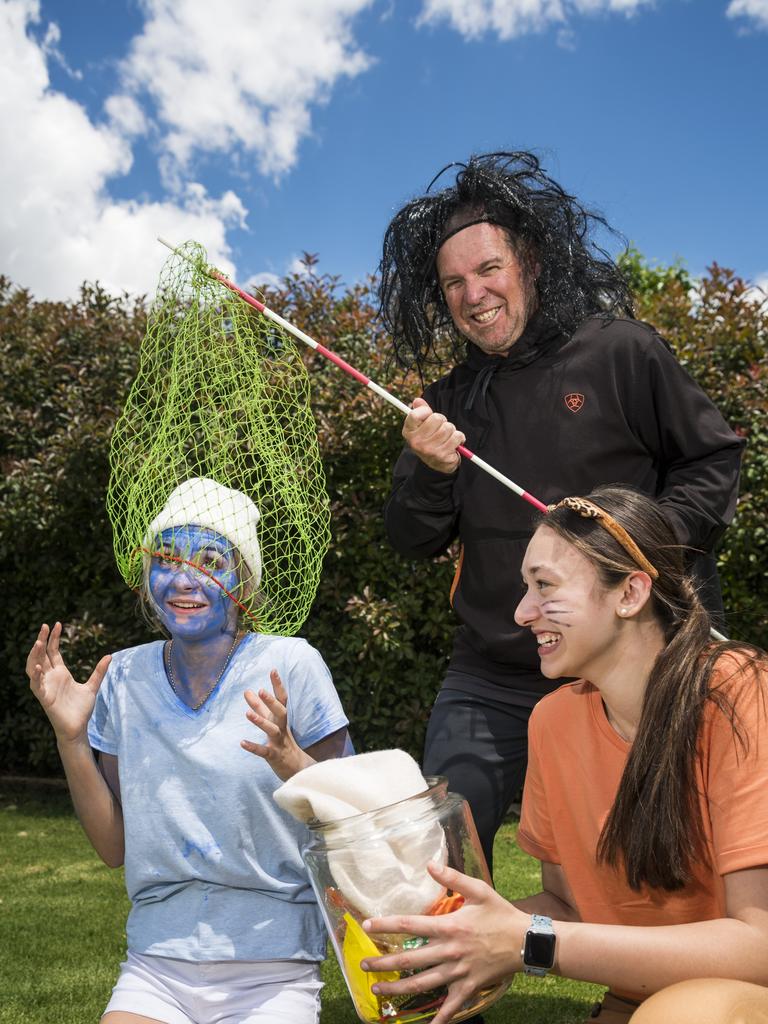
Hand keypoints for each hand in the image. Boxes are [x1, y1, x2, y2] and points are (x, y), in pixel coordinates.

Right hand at [26, 623, 111, 744]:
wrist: (78, 728)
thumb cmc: (81, 709)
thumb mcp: (92, 686)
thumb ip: (99, 671)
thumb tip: (110, 655)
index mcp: (60, 673)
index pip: (53, 652)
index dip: (53, 638)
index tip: (57, 624)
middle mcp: (51, 678)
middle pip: (42, 655)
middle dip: (42, 640)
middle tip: (45, 626)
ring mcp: (46, 687)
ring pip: (34, 667)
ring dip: (34, 655)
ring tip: (38, 642)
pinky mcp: (45, 698)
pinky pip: (36, 686)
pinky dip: (35, 676)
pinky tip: (38, 667)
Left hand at [241, 669, 314, 781]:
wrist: (296, 768)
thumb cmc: (281, 740)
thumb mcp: (271, 722)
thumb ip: (259, 707)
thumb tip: (248, 690)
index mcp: (281, 719)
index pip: (281, 699)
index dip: (277, 685)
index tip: (273, 670)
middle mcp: (282, 728)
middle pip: (280, 712)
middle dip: (271, 702)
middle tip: (262, 690)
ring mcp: (279, 742)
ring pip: (272, 730)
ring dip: (261, 722)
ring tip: (247, 713)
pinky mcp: (274, 756)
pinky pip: (264, 751)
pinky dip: (254, 747)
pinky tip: (242, 742)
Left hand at [360, 862, 521, 1023]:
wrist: (525, 941)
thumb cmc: (500, 914)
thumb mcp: (479, 890)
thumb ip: (453, 877)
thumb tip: (429, 863)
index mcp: (449, 926)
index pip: (410, 924)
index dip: (386, 925)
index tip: (367, 926)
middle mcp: (450, 951)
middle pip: (410, 959)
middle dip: (384, 963)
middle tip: (363, 965)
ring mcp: (459, 972)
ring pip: (423, 983)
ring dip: (398, 988)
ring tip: (378, 989)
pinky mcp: (469, 987)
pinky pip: (450, 1006)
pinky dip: (438, 1018)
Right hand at [403, 397, 465, 473]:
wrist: (436, 463)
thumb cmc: (429, 439)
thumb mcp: (422, 425)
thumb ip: (421, 411)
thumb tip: (417, 400)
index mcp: (408, 432)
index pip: (415, 414)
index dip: (426, 411)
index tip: (429, 415)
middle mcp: (416, 442)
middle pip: (437, 418)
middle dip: (443, 421)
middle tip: (440, 428)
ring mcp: (429, 450)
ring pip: (449, 427)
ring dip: (452, 430)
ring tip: (447, 436)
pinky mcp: (443, 456)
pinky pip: (457, 437)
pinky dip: (460, 438)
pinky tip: (454, 443)